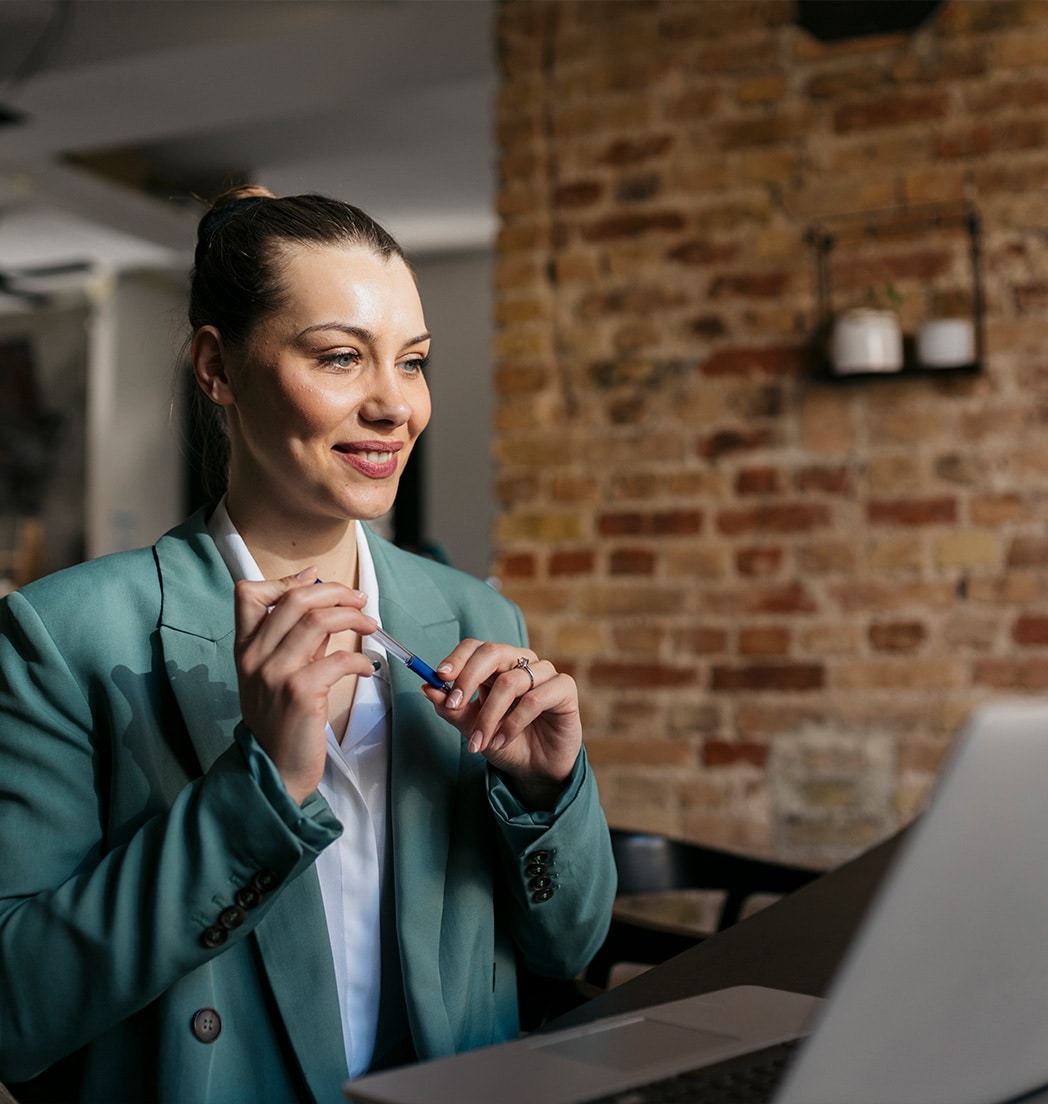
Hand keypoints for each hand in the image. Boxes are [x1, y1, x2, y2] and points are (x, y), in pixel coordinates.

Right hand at [233, 571, 376, 803]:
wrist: (274, 770)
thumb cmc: (281, 721)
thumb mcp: (276, 674)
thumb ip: (295, 640)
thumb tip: (321, 601)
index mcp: (245, 649)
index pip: (249, 594)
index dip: (287, 580)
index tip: (317, 578)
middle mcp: (255, 657)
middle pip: (294, 599)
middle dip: (334, 591)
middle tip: (359, 601)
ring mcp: (275, 674)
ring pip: (317, 620)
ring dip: (352, 618)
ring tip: (370, 626)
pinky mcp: (300, 694)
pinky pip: (337, 659)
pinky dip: (360, 659)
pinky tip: (367, 668)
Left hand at [421, 640, 581, 808]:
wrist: (536, 769)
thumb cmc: (506, 742)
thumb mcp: (473, 728)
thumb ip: (452, 709)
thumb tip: (428, 687)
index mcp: (497, 665)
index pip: (475, 647)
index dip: (457, 658)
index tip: (439, 676)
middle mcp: (521, 662)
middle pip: (493, 652)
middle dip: (468, 677)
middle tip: (454, 704)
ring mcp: (544, 673)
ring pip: (510, 681)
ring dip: (489, 715)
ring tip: (480, 741)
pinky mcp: (564, 688)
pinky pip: (534, 699)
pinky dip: (513, 723)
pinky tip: (503, 741)